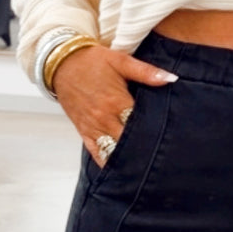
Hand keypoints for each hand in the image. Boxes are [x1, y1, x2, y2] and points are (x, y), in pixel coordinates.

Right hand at [52, 45, 177, 166]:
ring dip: (129, 158)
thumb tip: (171, 79)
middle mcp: (104, 118)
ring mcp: (93, 127)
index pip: (141, 124)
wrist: (61, 64)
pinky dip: (109, 162)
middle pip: (129, 141)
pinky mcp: (84, 132)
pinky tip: (123, 170)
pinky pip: (97, 153)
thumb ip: (146, 72)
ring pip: (114, 151)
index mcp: (116, 101)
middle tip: (164, 156)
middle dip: (145, 148)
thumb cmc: (92, 61)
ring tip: (148, 167)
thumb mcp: (120, 60)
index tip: (171, 137)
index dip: (157, 131)